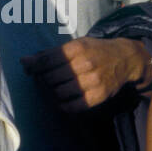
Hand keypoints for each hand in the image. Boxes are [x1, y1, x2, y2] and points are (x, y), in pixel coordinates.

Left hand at [20, 37, 150, 111]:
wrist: (126, 58)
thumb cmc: (96, 50)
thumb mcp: (78, 44)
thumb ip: (53, 53)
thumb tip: (25, 61)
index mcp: (77, 48)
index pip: (47, 60)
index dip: (33, 66)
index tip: (27, 69)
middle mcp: (85, 63)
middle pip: (50, 78)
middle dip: (43, 80)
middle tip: (44, 80)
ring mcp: (92, 81)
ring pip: (59, 92)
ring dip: (52, 92)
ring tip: (55, 89)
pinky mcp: (98, 95)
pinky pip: (73, 106)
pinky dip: (64, 105)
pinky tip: (63, 101)